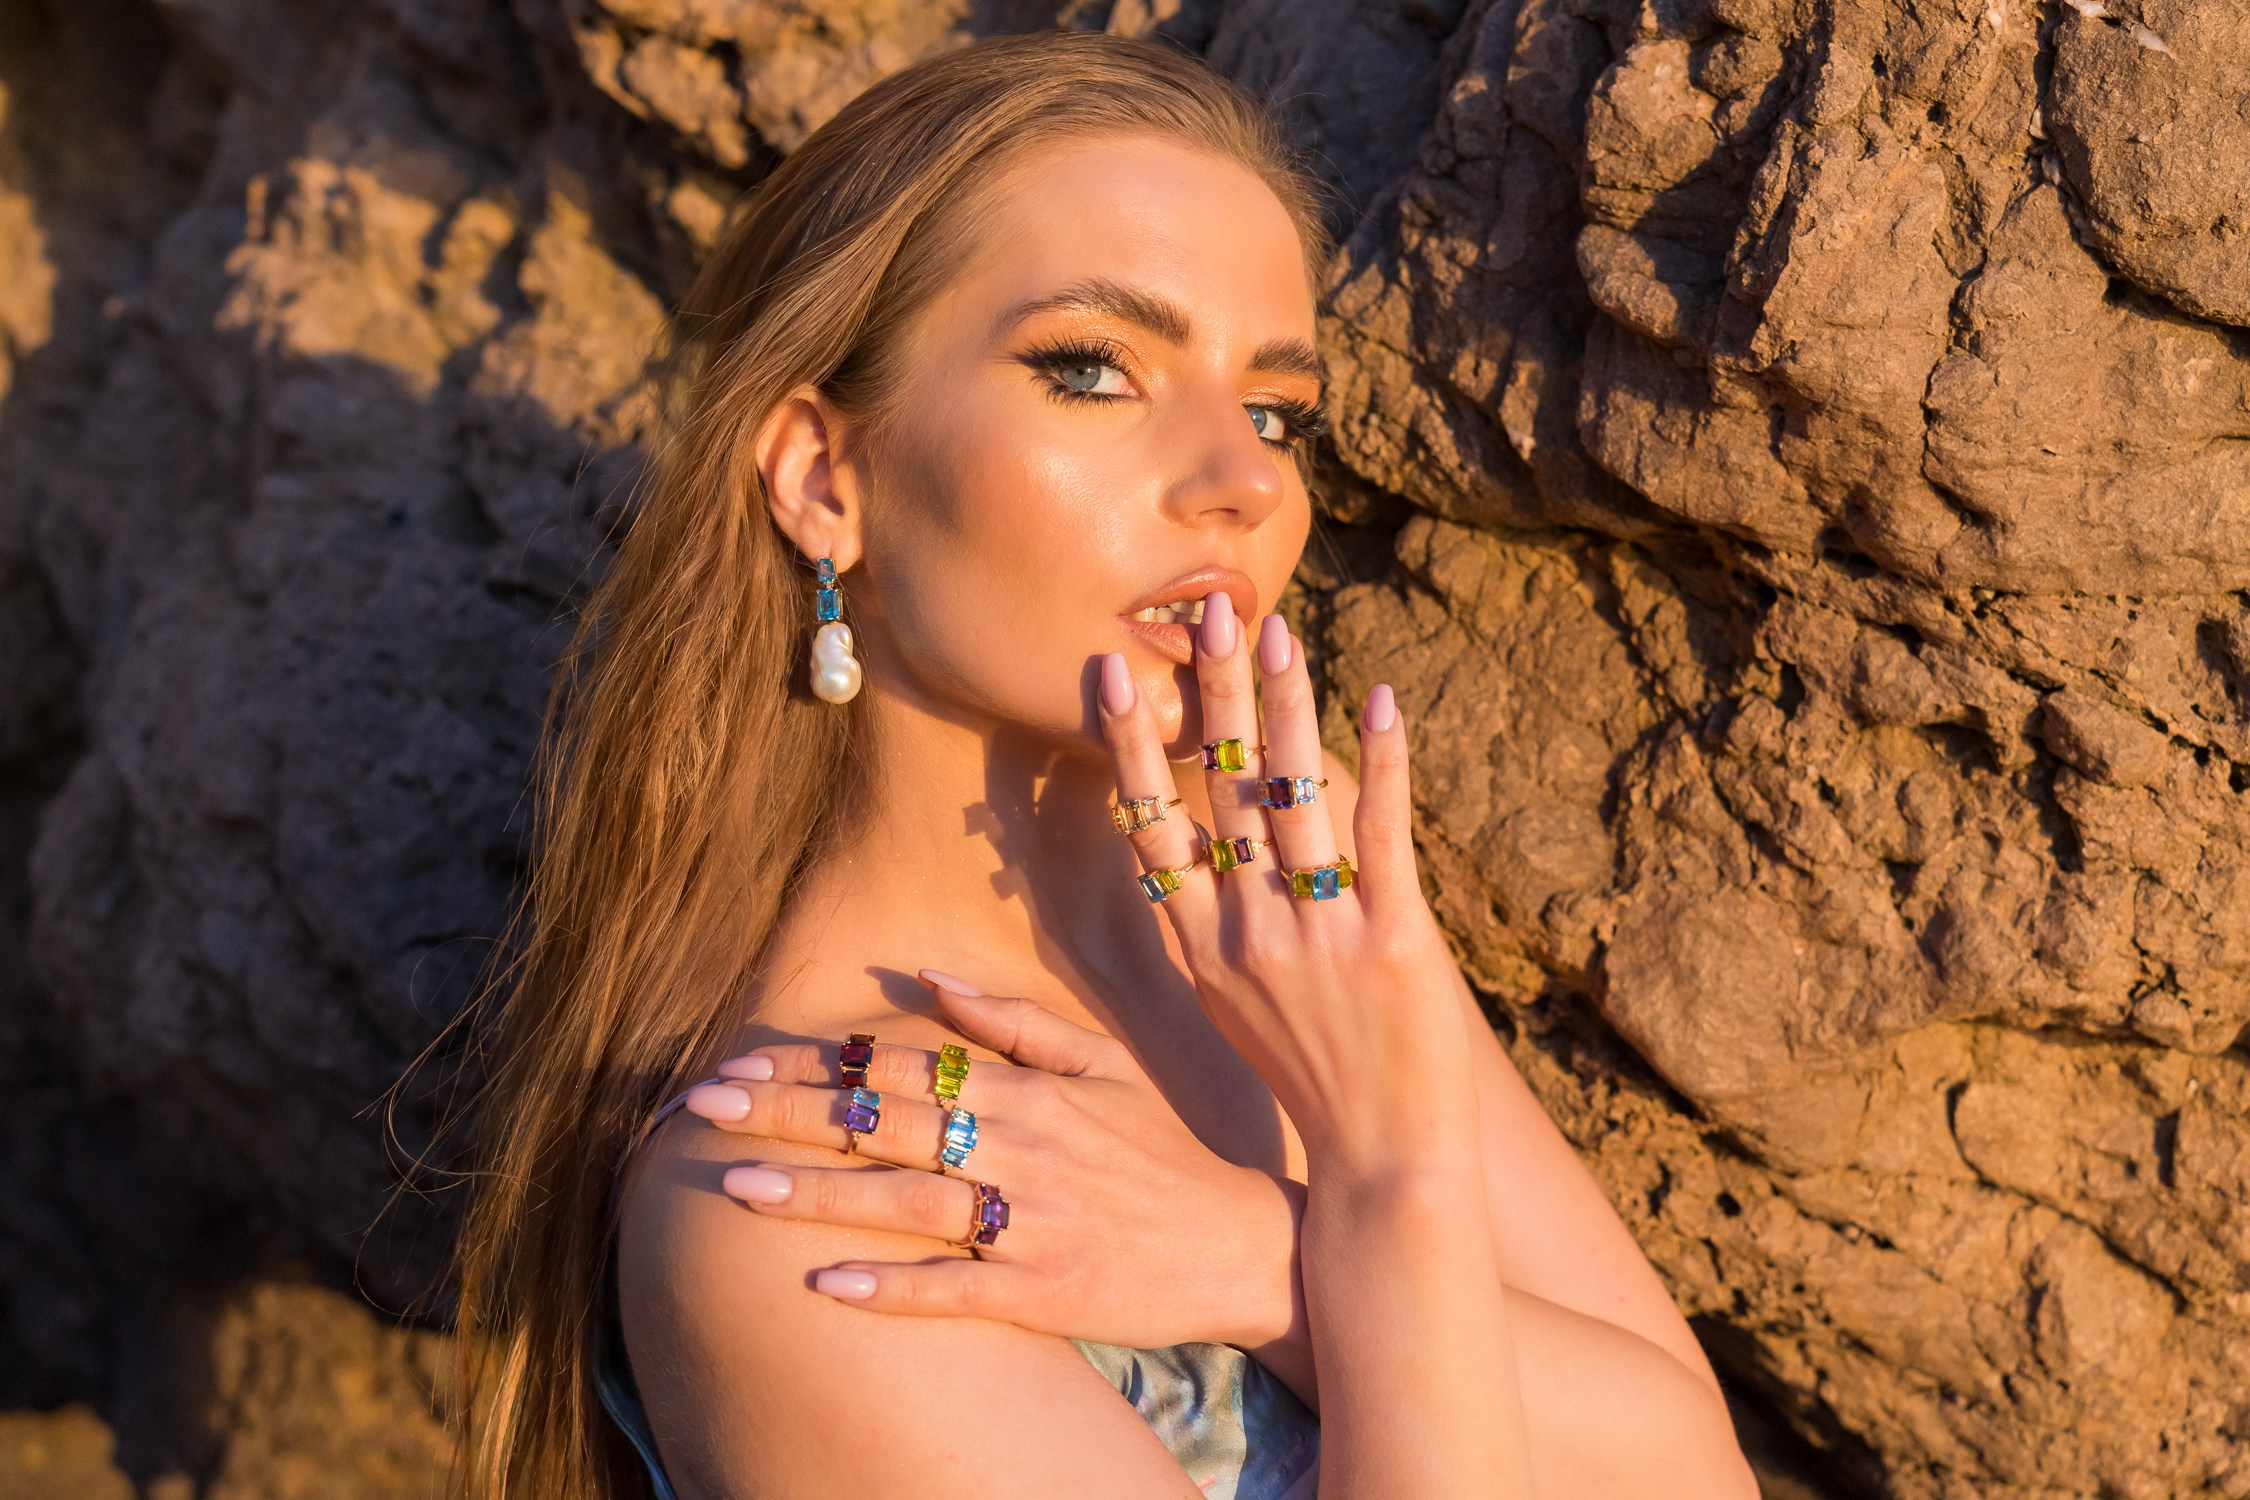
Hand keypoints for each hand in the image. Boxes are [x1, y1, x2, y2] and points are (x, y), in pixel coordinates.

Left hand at [679, 973, 1304, 1356]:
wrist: (1239, 1245)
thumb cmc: (1161, 1151)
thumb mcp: (1101, 1064)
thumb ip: (1012, 1021)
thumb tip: (927, 979)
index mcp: (1027, 1090)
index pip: (903, 1065)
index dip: (815, 1062)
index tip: (740, 1059)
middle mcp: (1022, 1147)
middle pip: (885, 1124)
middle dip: (788, 1114)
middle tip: (703, 1108)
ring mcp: (1031, 1221)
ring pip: (905, 1202)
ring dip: (816, 1195)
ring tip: (735, 1188)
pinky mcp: (1045, 1290)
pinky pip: (952, 1289)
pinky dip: (889, 1286)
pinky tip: (824, 1285)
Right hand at [1095, 601, 1472, 1173]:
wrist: (1385, 1166)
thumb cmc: (1308, 1086)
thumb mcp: (1230, 1011)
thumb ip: (1205, 930)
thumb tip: (1170, 861)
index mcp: (1202, 950)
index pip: (1152, 828)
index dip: (1131, 746)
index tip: (1111, 673)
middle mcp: (1249, 933)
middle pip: (1219, 791)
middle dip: (1211, 696)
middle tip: (1204, 615)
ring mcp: (1320, 934)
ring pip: (1292, 795)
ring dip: (1286, 705)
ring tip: (1279, 631)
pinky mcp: (1395, 940)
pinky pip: (1383, 833)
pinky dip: (1383, 761)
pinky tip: (1383, 700)